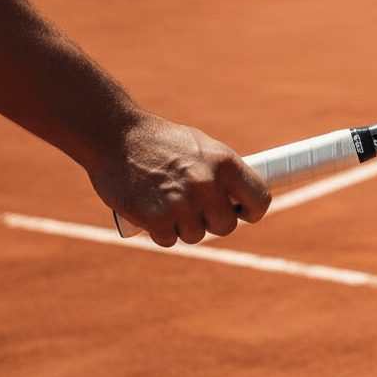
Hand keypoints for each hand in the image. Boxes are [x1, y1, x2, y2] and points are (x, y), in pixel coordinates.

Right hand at [88, 116, 270, 246]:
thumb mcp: (202, 147)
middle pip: (227, 226)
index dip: (252, 211)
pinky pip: (168, 240)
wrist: (116, 137)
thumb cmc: (161, 141)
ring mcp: (183, 203)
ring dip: (183, 226)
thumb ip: (221, 172)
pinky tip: (150, 210)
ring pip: (196, 235)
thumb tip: (241, 197)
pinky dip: (160, 231)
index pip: (260, 198)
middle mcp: (208, 184)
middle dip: (212, 222)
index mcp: (225, 163)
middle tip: (195, 208)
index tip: (241, 212)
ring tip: (167, 201)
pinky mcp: (157, 219)